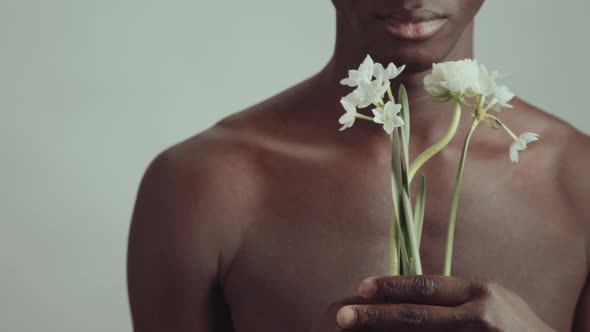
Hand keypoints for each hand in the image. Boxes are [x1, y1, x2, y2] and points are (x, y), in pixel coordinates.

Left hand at [333, 275, 554, 330]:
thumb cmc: (515, 325)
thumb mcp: (490, 299)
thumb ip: (455, 296)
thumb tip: (409, 289)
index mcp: (478, 290)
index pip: (424, 286)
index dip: (389, 287)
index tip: (361, 288)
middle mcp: (479, 313)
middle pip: (415, 315)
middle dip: (375, 316)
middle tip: (343, 317)